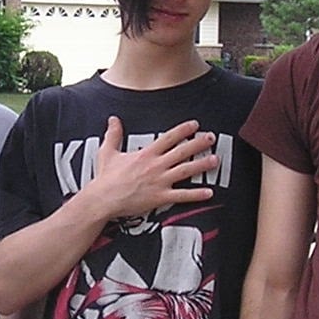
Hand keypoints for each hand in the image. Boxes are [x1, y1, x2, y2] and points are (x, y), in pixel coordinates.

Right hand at [80, 117, 218, 220]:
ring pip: (185, 171)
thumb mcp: (107, 152)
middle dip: (198, 143)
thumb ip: (113, 134)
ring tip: (215, 160)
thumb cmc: (105, 178)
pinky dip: (196, 194)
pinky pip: (182, 196)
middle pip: (182, 152)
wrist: (103, 199)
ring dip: (201, 165)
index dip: (183, 130)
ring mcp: (159, 182)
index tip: (195, 125)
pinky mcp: (160, 197)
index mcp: (146, 154)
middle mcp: (156, 166)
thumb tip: (113, 119)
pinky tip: (210, 192)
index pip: (168, 138)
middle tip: (211, 137)